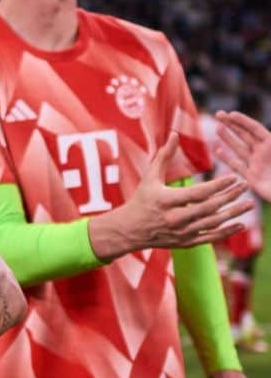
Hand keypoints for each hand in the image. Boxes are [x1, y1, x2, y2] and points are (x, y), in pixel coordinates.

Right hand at [88, 133, 250, 259]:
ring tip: (249, 204)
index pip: (198, 193)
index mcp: (166, 201)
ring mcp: (180, 233)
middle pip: (209, 208)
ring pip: (212, 224)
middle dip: (230, 197)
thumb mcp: (149, 178)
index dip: (218, 186)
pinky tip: (240, 225)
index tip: (234, 177)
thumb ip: (164, 156)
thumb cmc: (141, 200)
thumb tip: (174, 134)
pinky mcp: (184, 243)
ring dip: (233, 214)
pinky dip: (226, 232)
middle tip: (246, 186)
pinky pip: (209, 238)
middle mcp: (174, 219)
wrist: (128, 231)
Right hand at [214, 110, 270, 199]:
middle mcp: (263, 152)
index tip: (230, 114)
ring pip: (239, 148)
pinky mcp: (252, 178)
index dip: (242, 121)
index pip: (255, 129)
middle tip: (218, 114)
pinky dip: (227, 158)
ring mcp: (257, 164)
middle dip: (232, 125)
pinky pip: (237, 166)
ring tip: (217, 128)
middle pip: (245, 135)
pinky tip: (217, 150)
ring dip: (228, 138)